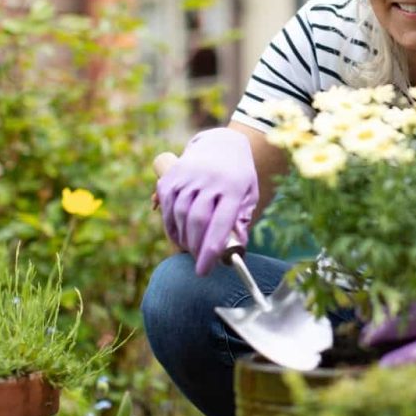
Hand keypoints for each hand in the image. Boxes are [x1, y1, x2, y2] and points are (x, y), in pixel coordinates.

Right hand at [155, 128, 258, 275]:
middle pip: (197, 220)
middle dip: (195, 248)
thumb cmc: (239, 179)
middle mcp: (210, 179)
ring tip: (190, 249)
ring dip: (182, 238)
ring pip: (179, 214)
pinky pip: (166, 205)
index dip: (210, 250)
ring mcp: (189, 175)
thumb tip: (236, 250)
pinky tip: (177, 236)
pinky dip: (169, 225)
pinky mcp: (172, 175)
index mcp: (234, 187)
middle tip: (198, 262)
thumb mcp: (249, 196)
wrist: (222, 144)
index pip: (220, 223)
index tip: (204, 271)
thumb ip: (242, 222)